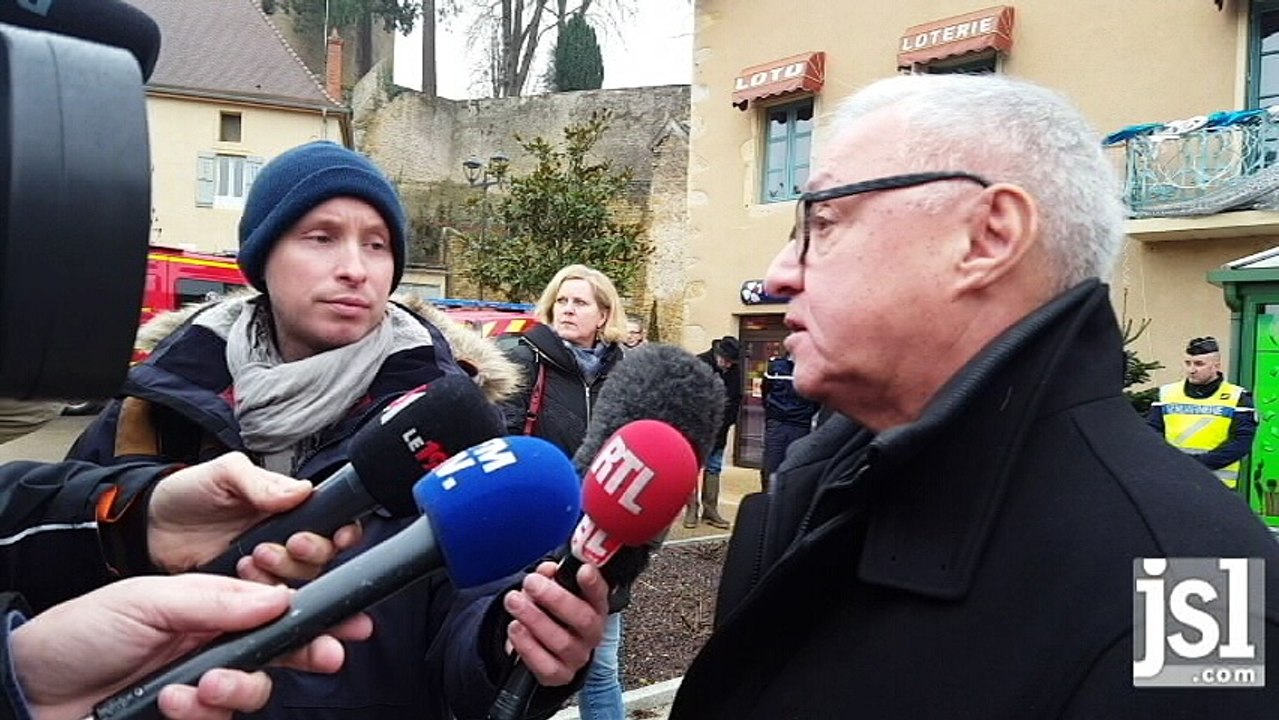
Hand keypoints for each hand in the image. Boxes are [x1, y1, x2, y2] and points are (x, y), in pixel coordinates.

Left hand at [9, 574, 373, 719]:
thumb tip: (279, 598)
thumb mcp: (148, 601)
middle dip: (309, 651)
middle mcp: (212, 641)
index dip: (314, 604)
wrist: (27, 691)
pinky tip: (175, 702)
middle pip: (282, 648)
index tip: (346, 612)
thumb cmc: (79, 634)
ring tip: (205, 686)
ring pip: (255, 690)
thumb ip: (216, 599)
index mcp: (208, 602)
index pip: (275, 599)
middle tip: (327, 655)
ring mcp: (200, 684)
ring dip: (239, 688)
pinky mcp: (186, 718)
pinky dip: (204, 714)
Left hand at [147, 453, 362, 580]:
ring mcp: (268, 569)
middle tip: (287, 543)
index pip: (334, 521)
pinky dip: (262, 593)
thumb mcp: (223, 473)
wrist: (147, 528)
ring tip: (254, 557)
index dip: (344, 532)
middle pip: (325, 557)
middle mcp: (286, 539)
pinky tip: (241, 574)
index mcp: (291, 508)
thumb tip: (301, 491)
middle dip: (312, 553)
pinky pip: (269, 602)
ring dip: (286, 573)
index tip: (338, 536)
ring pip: (302, 582)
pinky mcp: (246, 593)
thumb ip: (260, 482)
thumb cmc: (187, 493)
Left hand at [502, 561, 608, 686]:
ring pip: (561, 641)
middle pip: (583, 619)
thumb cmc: (550, 613)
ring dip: (533, 618)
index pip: (600, 594)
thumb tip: (546, 570)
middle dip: (555, 598)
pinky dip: (526, 645)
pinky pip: (544, 664)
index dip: (593, 583)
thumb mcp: (550, 589)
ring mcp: (577, 656)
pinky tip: (515, 628)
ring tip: (513, 601)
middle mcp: (591, 633)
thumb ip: (549, 577)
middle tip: (532, 583)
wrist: (543, 648)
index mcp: (595, 607)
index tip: (583, 569)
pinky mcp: (559, 675)